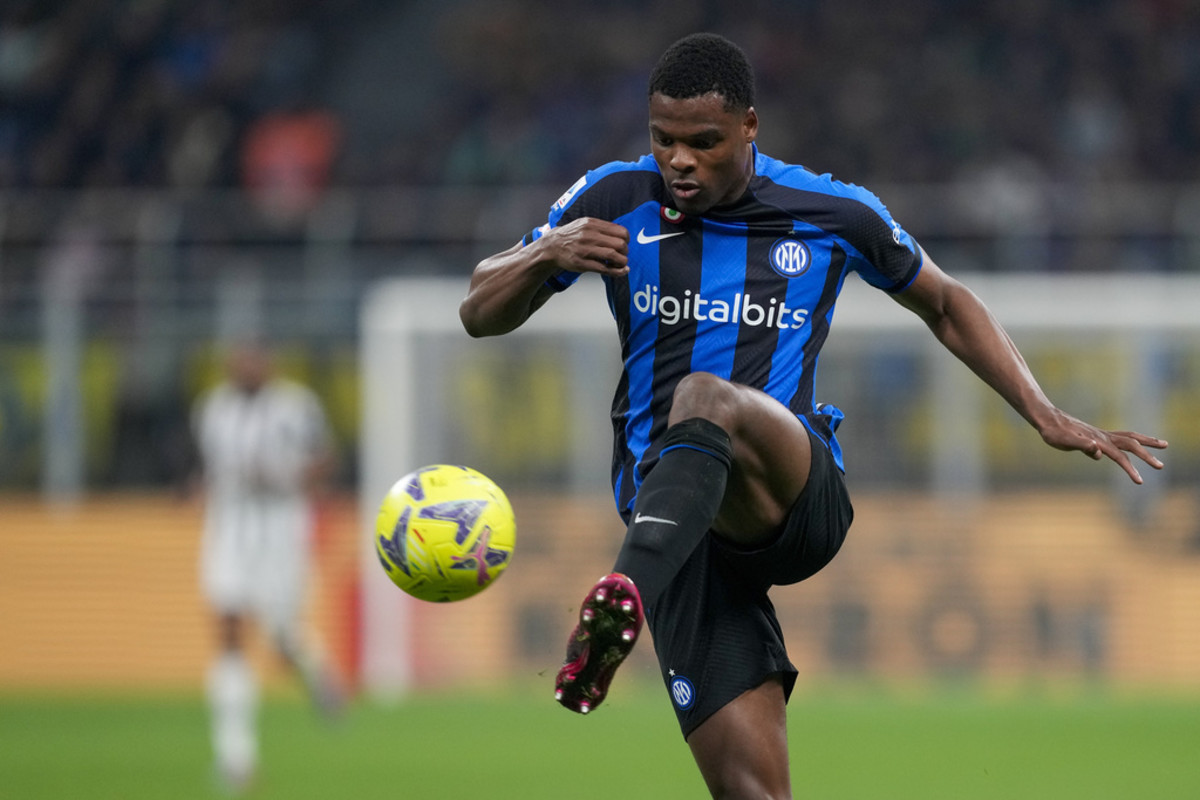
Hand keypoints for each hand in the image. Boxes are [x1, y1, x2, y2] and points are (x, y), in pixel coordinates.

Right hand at [541, 217, 628, 276]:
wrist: (552, 246)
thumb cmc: (570, 236)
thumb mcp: (585, 224)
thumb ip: (602, 227)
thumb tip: (621, 235)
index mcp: (592, 224)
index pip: (620, 231)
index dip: (626, 239)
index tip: (625, 244)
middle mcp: (589, 235)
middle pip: (619, 244)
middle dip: (625, 251)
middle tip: (623, 254)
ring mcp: (585, 250)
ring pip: (613, 256)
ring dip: (622, 261)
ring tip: (621, 263)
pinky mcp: (582, 263)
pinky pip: (604, 268)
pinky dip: (616, 271)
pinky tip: (621, 271)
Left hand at [1039, 411, 1166, 483]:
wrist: (1048, 419)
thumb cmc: (1054, 433)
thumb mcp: (1064, 442)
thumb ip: (1081, 446)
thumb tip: (1097, 450)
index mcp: (1098, 441)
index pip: (1119, 456)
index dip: (1130, 469)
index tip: (1140, 481)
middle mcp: (1103, 436)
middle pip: (1131, 445)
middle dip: (1147, 455)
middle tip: (1161, 466)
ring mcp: (1101, 434)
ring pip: (1130, 437)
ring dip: (1147, 442)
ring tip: (1163, 444)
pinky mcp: (1097, 434)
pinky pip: (1121, 437)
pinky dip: (1133, 439)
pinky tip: (1137, 444)